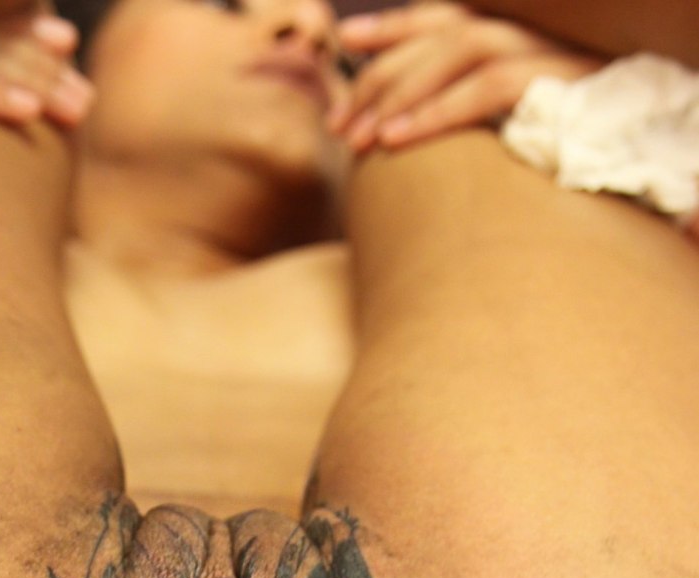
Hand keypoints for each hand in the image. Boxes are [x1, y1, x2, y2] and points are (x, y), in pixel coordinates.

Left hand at [329, 1, 598, 151]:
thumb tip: (396, 131)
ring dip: (401, 94)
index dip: (394, 26)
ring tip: (361, 139)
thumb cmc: (563, 160)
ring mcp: (546, 52)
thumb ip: (465, 112)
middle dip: (380, 76)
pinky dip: (436, 114)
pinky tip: (396, 140)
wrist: (634, 165)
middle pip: (441, 34)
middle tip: (338, 124)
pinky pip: (487, 89)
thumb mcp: (506, 130)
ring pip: (459, 51)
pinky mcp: (558, 84)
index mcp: (515, 36)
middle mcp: (530, 33)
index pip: (445, 17)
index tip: (346, 39)